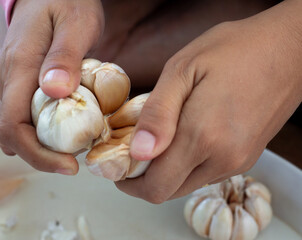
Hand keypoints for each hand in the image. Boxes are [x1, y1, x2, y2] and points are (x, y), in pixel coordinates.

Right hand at [0, 0, 103, 173]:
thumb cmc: (65, 1)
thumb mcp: (76, 23)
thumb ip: (65, 56)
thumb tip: (54, 92)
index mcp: (19, 68)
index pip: (13, 127)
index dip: (38, 155)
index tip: (70, 166)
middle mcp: (8, 81)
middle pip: (17, 135)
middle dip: (47, 154)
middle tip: (83, 156)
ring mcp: (12, 84)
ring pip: (24, 127)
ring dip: (50, 142)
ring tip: (85, 137)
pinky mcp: (22, 85)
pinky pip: (31, 114)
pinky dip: (52, 127)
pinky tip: (76, 121)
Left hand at [116, 0, 301, 202]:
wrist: (289, 48)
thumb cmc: (234, 50)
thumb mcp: (182, 69)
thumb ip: (157, 114)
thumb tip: (138, 153)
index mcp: (202, 136)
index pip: (155, 186)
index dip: (129, 181)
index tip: (118, 163)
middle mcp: (222, 158)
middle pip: (168, 191)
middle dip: (143, 178)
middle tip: (133, 149)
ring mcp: (237, 161)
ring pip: (186, 185)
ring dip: (165, 170)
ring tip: (157, 138)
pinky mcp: (246, 157)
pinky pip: (205, 174)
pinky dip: (185, 164)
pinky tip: (182, 137)